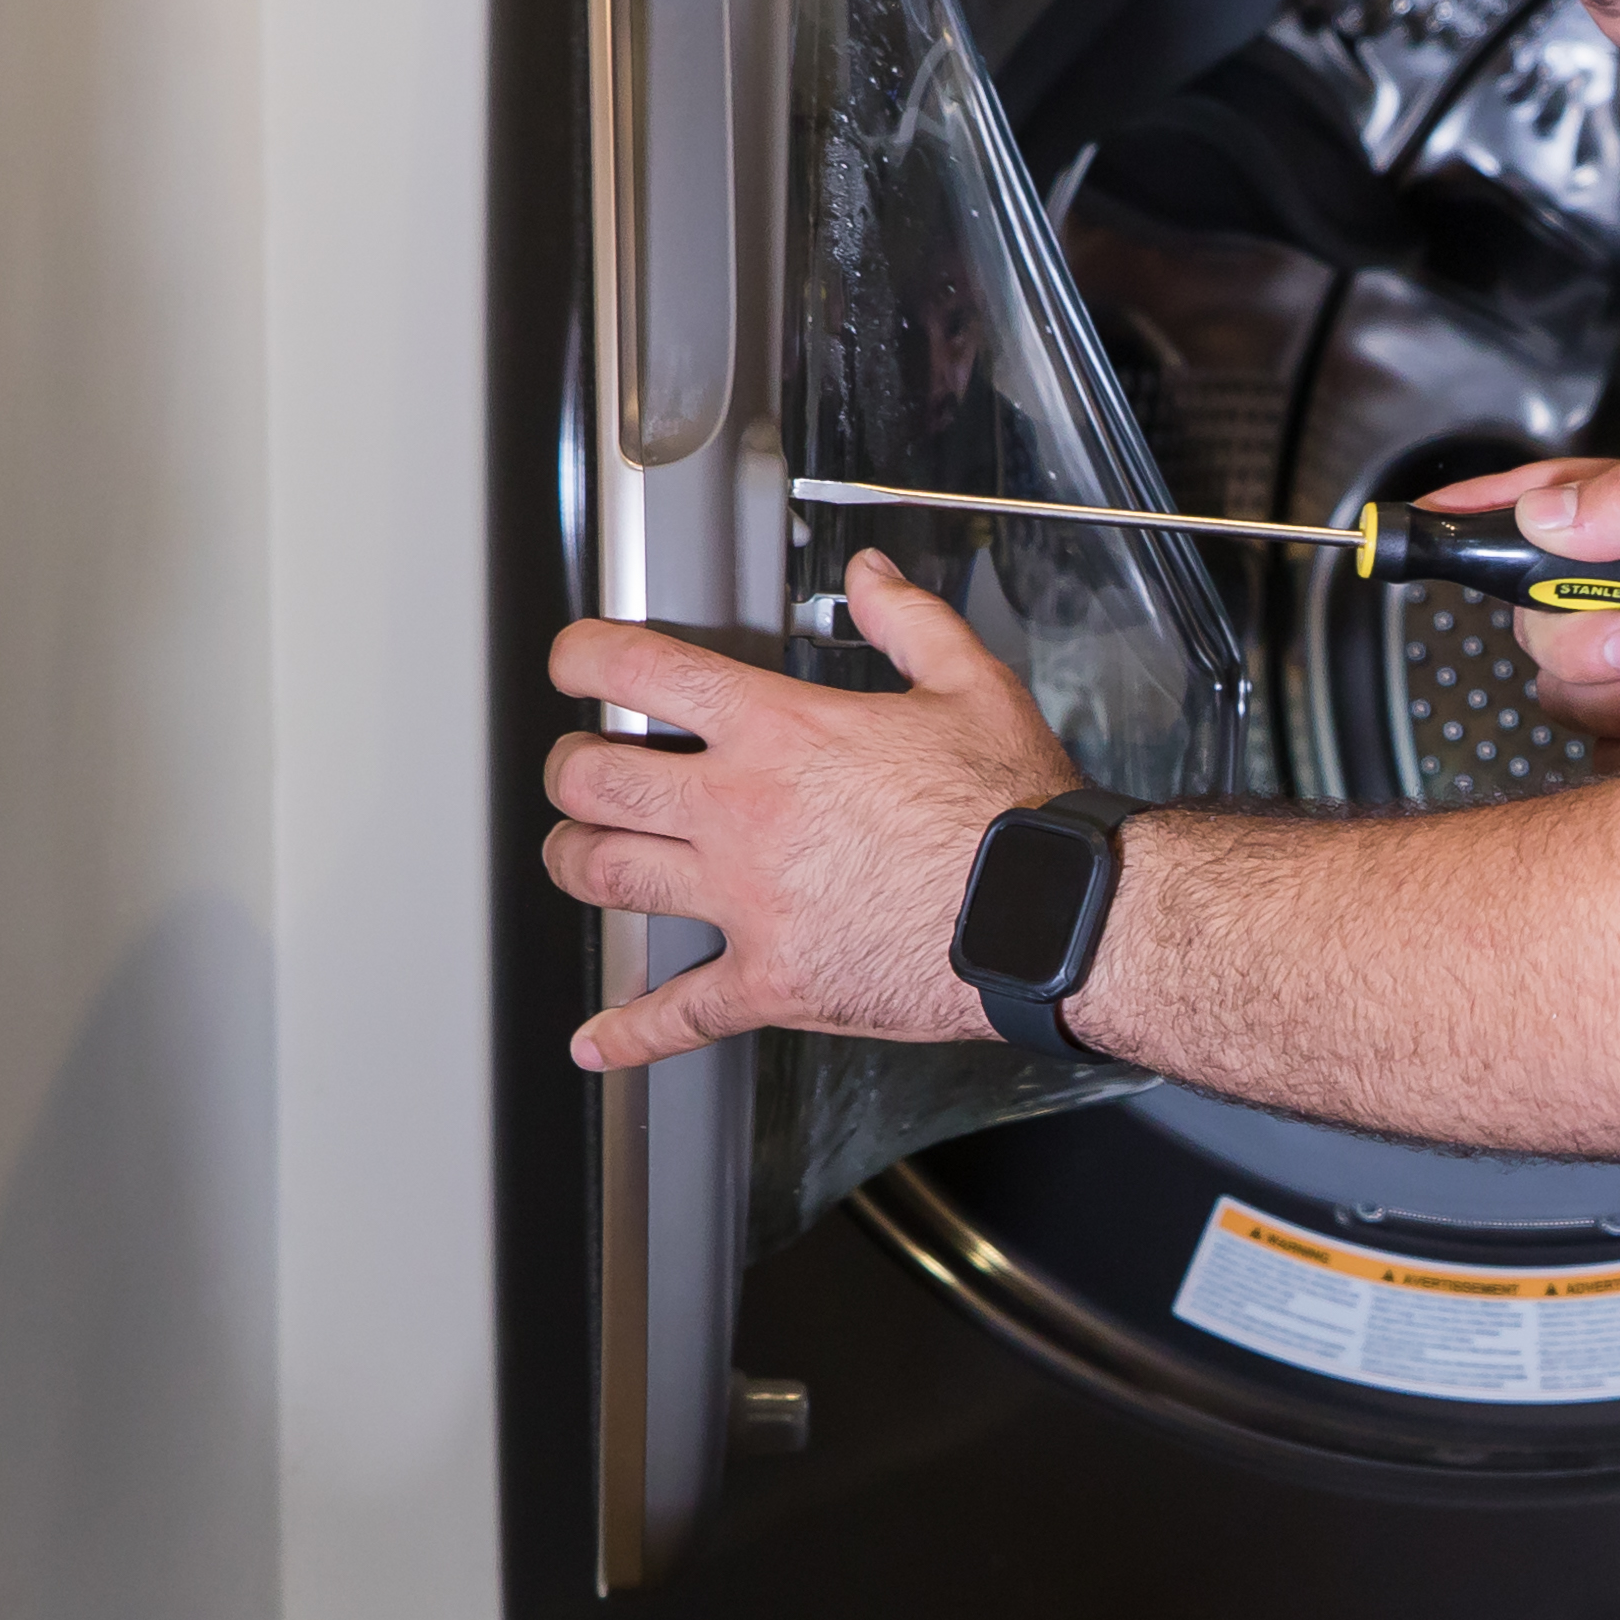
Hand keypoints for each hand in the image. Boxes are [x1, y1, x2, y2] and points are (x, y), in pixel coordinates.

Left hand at [541, 553, 1078, 1067]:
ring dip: (575, 861)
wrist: (1048, 918)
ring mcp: (748, 902)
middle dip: (571, 768)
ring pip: (606, 876)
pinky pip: (680, 1012)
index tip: (575, 663)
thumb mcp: (970, 685)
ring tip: (580, 854)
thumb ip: (907, 621)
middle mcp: (744, 813)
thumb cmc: (1014, 814)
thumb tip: (869, 578)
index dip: (582, 656)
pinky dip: (631, 1032)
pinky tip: (598, 1040)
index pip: (638, 671)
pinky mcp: (772, 981)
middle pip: (593, 780)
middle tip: (580, 767)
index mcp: (781, 733)